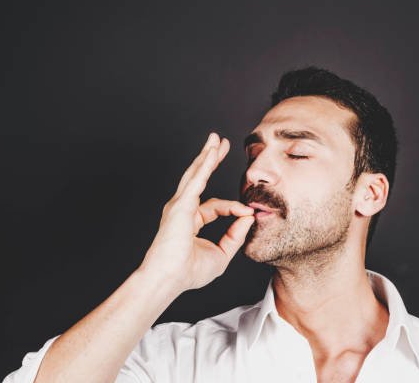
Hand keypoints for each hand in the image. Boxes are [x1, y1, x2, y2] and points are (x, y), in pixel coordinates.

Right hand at [141, 133, 254, 291]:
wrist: (169, 279)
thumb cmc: (189, 272)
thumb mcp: (222, 254)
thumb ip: (236, 235)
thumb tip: (249, 216)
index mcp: (190, 221)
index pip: (215, 206)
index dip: (233, 208)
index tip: (248, 212)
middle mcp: (182, 210)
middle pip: (199, 179)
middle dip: (210, 160)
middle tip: (219, 143)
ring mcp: (179, 205)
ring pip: (195, 174)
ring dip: (206, 155)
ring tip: (215, 140)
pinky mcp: (180, 205)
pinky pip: (196, 181)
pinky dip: (205, 165)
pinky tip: (212, 152)